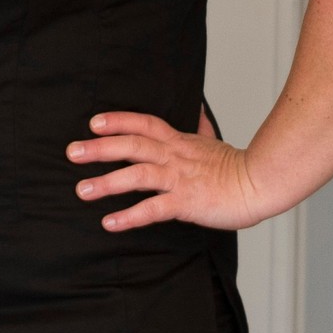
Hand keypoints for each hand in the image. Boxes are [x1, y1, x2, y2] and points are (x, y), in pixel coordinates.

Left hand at [66, 108, 263, 232]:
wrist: (260, 184)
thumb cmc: (237, 168)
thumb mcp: (213, 142)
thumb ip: (200, 127)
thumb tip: (197, 109)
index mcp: (178, 142)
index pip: (143, 123)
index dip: (118, 121)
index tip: (93, 123)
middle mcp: (174, 157)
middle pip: (132, 145)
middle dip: (99, 148)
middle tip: (72, 152)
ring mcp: (179, 179)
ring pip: (137, 175)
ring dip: (107, 182)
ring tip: (81, 190)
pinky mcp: (186, 202)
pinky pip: (153, 209)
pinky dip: (130, 215)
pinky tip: (110, 223)